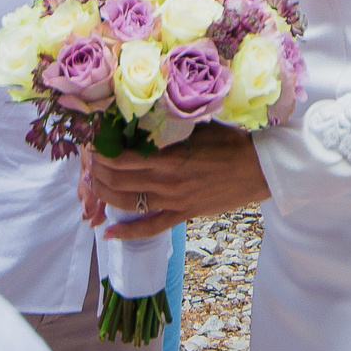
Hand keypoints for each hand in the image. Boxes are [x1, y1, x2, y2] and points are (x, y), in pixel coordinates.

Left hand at [85, 123, 268, 240]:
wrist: (259, 169)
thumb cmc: (231, 142)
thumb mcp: (198, 126)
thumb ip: (169, 126)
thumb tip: (143, 116)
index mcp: (168, 156)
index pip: (121, 157)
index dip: (101, 153)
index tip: (93, 144)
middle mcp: (166, 181)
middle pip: (117, 181)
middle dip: (97, 173)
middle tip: (90, 163)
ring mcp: (173, 201)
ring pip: (126, 204)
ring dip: (104, 196)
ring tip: (94, 186)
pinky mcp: (182, 215)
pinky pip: (149, 228)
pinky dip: (126, 233)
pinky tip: (109, 234)